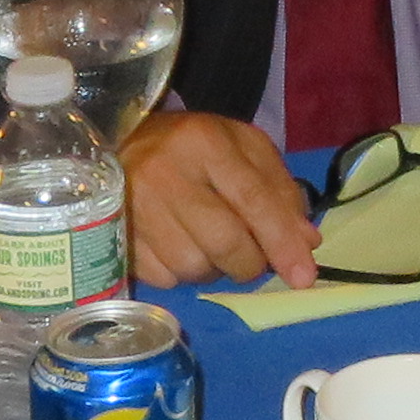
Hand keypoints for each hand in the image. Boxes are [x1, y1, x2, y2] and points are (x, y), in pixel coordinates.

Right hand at [123, 109, 319, 289]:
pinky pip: (163, 278)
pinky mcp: (113, 235)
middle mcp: (165, 171)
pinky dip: (181, 274)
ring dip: (213, 269)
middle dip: (250, 263)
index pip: (252, 199)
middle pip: (223, 241)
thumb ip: (279, 192)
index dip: (281, 241)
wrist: (123, 142)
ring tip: (209, 245)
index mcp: (204, 141)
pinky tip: (179, 248)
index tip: (304, 275)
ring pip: (192, 266)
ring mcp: (133, 205)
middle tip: (253, 258)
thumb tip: (306, 243)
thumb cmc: (194, 147)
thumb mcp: (244, 150)